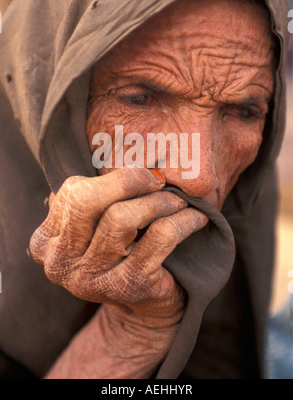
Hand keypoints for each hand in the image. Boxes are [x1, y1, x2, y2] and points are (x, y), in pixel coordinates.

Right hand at [30, 168, 207, 319]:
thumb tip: (117, 150)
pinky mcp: (128, 287)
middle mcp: (60, 264)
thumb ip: (94, 195)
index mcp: (46, 242)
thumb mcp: (97, 225)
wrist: (143, 307)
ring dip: (159, 202)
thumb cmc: (120, 253)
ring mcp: (91, 280)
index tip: (143, 175)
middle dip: (128, 181)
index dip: (112, 178)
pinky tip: (196, 218)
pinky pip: (159, 237)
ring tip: (180, 200)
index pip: (72, 192)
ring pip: (122, 218)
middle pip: (87, 202)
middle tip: (158, 179)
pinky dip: (182, 221)